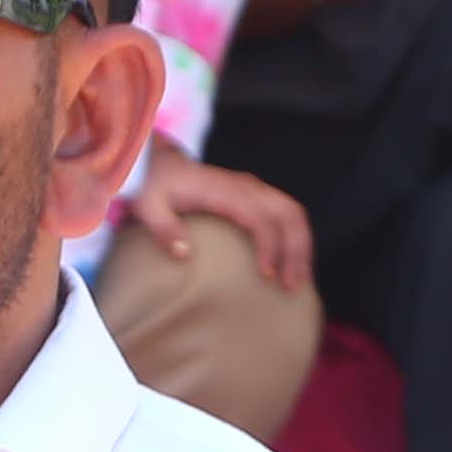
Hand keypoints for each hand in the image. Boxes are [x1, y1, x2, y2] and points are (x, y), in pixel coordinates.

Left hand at [126, 148, 311, 296]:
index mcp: (225, 191)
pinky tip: (291, 264)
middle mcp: (246, 186)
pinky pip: (285, 214)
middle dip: (296, 249)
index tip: (266, 275)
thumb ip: (163, 229)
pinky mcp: (256, 196)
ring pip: (293, 213)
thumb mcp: (149, 206)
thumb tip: (183, 254)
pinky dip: (295, 238)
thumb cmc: (155, 188)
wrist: (161, 165)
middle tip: (291, 285)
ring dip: (301, 245)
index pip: (259, 217)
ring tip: (297, 279)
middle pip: (288, 213)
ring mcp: (254, 189)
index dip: (268, 245)